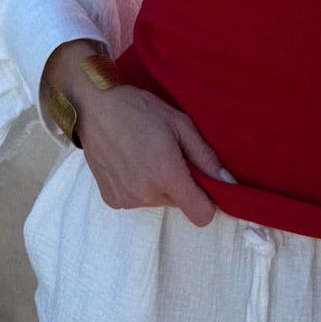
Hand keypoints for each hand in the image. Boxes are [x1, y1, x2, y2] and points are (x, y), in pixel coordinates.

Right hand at [46, 42, 223, 227]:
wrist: (93, 107)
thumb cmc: (139, 109)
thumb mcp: (180, 123)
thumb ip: (206, 156)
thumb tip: (227, 181)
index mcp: (166, 174)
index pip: (202, 215)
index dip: (208, 200)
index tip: (203, 181)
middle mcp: (146, 194)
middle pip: (180, 203)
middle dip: (180, 184)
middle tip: (168, 153)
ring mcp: (127, 200)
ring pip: (158, 201)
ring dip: (158, 184)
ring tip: (146, 154)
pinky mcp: (112, 200)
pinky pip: (137, 200)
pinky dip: (139, 185)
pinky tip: (130, 161)